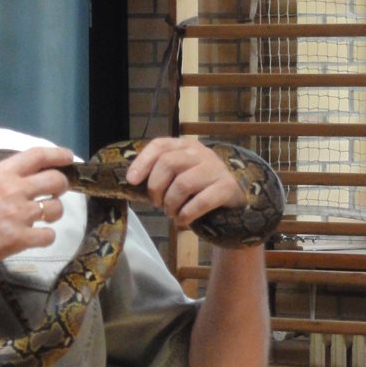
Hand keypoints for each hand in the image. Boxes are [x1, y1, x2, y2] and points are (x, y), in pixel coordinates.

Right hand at [0, 146, 71, 271]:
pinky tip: (34, 236)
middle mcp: (13, 190)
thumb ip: (9, 173)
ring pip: (57, 208)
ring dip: (54, 212)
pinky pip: (50, 235)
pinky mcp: (21, 238)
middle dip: (61, 185)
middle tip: (54, 192)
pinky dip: (46, 237)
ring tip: (41, 216)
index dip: (58, 155)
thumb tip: (38, 167)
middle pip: (56, 180)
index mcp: (2, 173)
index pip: (37, 155)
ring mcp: (18, 215)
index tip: (69, 157)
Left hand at [124, 138, 244, 226]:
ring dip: (171, 204)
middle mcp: (201, 153)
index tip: (131, 181)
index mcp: (185, 146)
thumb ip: (160, 173)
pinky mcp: (227, 187)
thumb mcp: (179, 175)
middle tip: (156, 203)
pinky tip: (182, 220)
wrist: (234, 200)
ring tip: (171, 213)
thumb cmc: (199, 188)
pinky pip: (200, 202)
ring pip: (183, 184)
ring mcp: (215, 169)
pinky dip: (186, 214)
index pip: (160, 145)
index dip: (142, 162)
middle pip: (168, 163)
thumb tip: (132, 181)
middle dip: (155, 188)